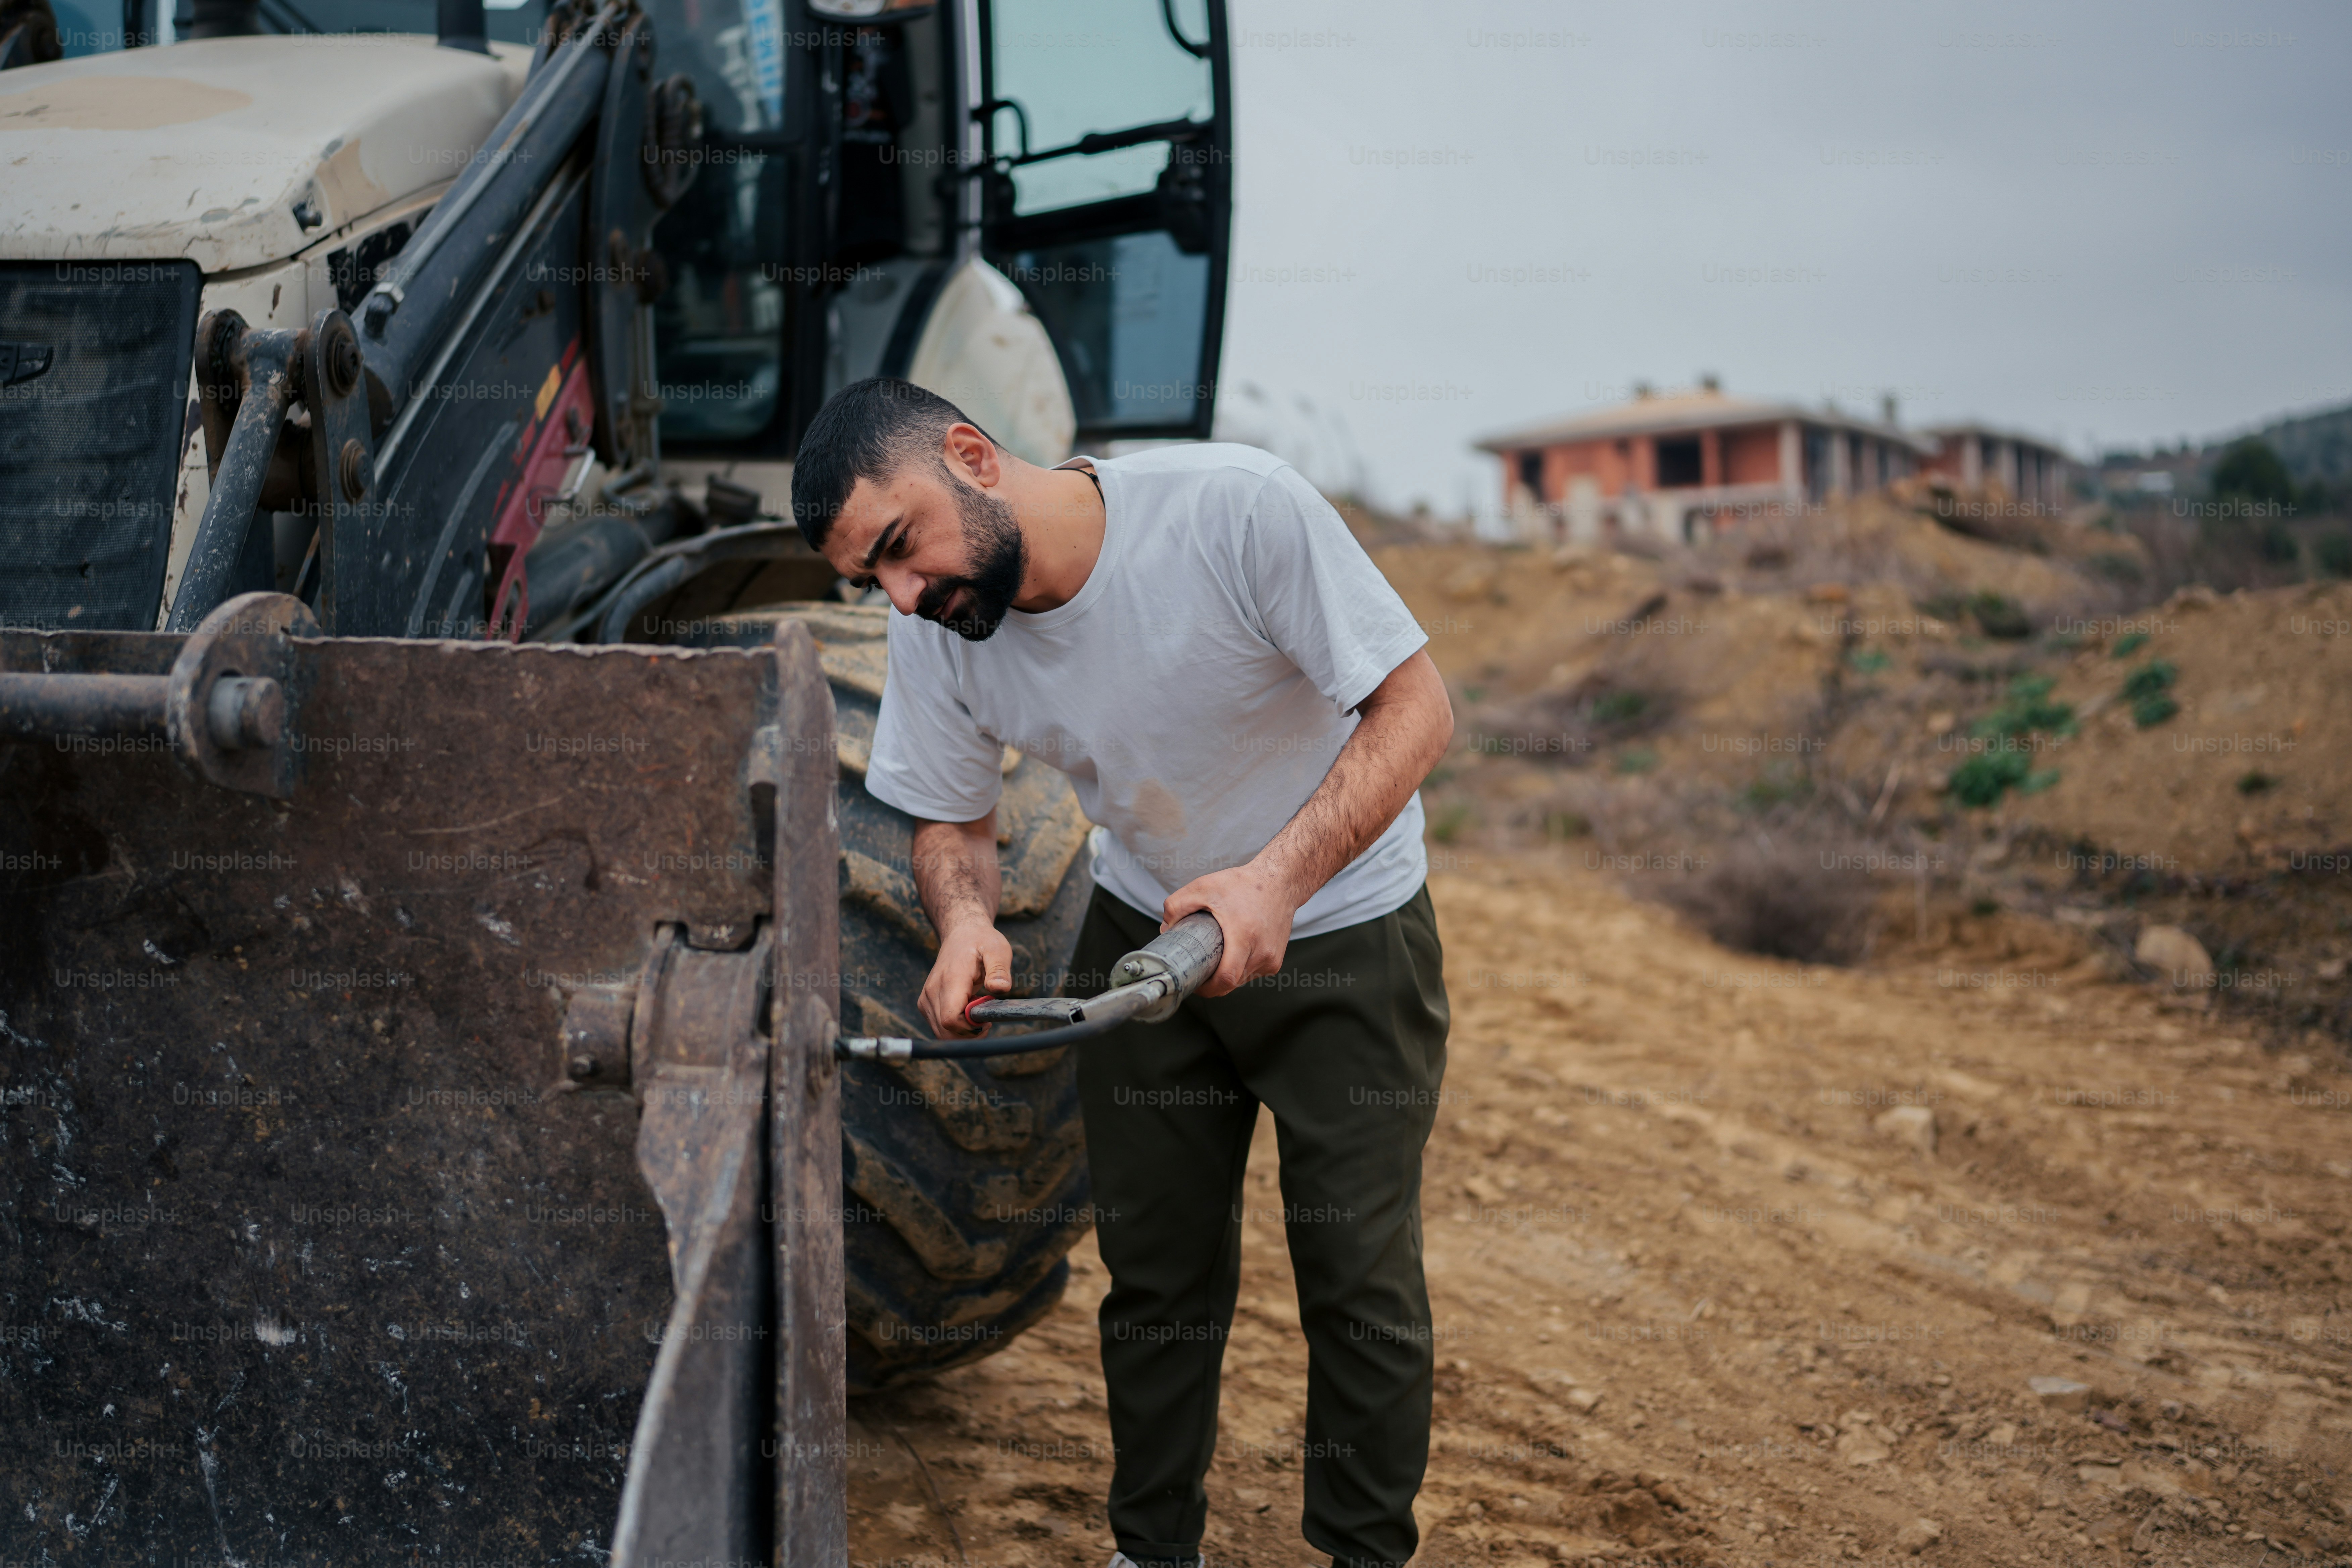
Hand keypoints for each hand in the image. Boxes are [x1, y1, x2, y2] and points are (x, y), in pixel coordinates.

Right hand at [919, 917, 1014, 1037]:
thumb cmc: (981, 942)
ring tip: (977, 1012)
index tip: (987, 1019)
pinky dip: (954, 1027)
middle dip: (968, 1034)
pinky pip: (938, 1027)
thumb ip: (999, 970)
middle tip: (986, 1020)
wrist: (961, 934)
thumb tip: (1000, 988)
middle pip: (945, 1031)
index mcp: (951, 979)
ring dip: (962, 1032)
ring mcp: (926, 998)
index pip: (951, 1019)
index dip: (970, 1028)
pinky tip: (966, 1010)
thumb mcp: (998, 950)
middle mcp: (932, 991)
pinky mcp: (925, 1002)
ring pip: (941, 1033)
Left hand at [1163, 863, 1296, 997]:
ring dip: (1227, 974)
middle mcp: (1261, 951)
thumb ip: (1177, 905)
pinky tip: (1234, 952)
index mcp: (1244, 936)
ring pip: (1241, 980)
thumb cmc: (1244, 884)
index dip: (1207, 988)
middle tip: (1199, 969)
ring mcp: (1271, 958)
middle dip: (1213, 981)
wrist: (1280, 882)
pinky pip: (1252, 973)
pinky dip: (1240, 968)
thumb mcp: (1204, 886)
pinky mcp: (1276, 960)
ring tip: (1217, 955)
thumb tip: (1166, 929)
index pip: (1226, 979)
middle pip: (1231, 983)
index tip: (1194, 983)